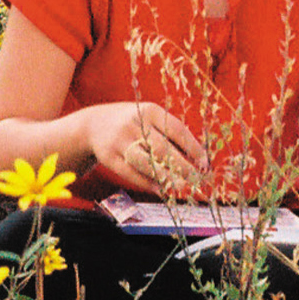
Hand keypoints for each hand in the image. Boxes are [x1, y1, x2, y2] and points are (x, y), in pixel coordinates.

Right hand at [86, 99, 209, 194]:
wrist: (93, 124)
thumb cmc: (132, 123)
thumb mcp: (148, 118)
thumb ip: (169, 133)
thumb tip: (197, 158)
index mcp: (148, 110)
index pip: (176, 130)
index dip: (193, 148)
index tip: (205, 163)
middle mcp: (134, 123)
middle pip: (163, 149)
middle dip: (183, 167)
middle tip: (197, 179)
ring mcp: (120, 141)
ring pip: (147, 164)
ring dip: (167, 177)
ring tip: (181, 186)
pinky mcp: (109, 157)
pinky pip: (132, 174)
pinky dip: (148, 183)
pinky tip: (161, 188)